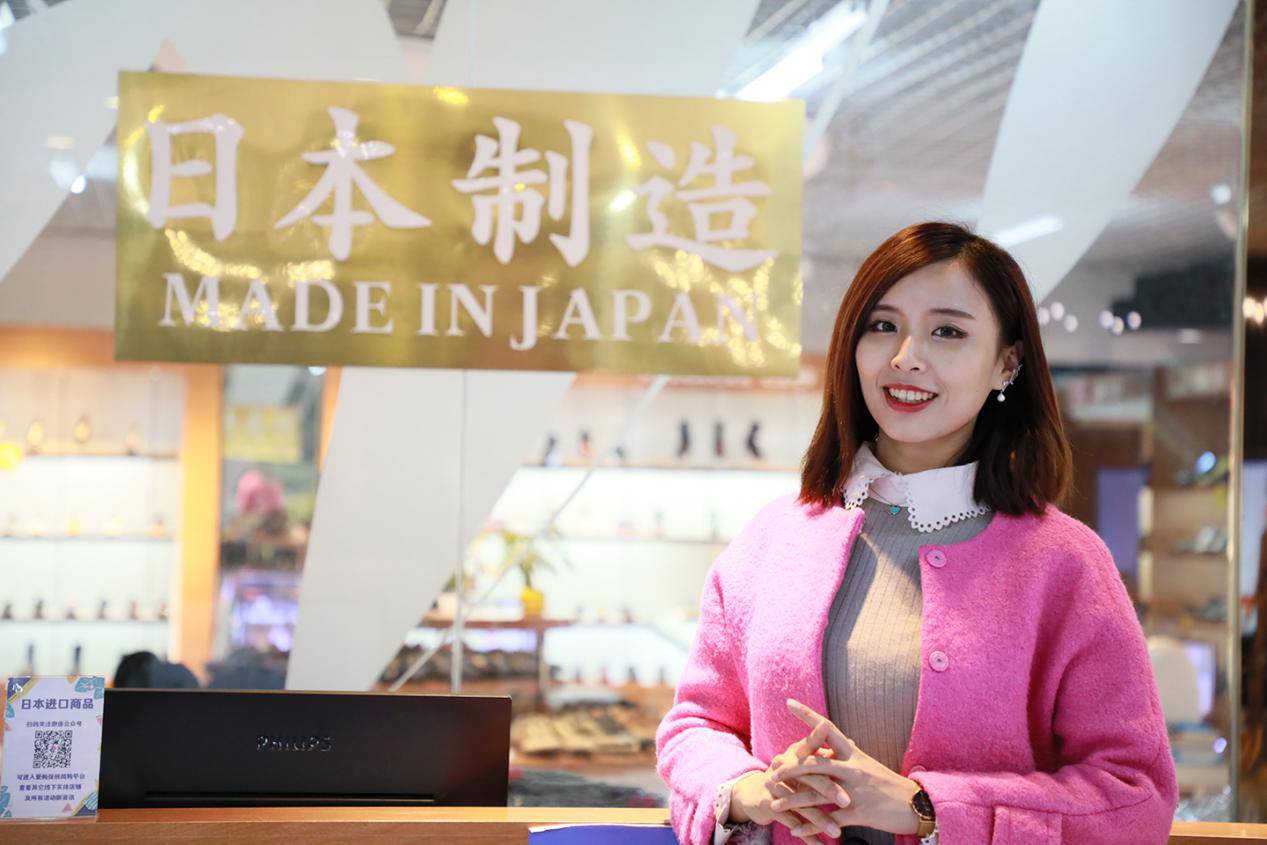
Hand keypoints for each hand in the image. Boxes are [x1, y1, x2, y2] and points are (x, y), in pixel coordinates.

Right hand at [728, 717, 851, 842]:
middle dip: (828, 790)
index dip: (817, 737)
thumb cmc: (788, 776)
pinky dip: (807, 835)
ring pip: (801, 804)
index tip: (833, 730)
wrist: (754, 793)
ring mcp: (775, 787)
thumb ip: (826, 754)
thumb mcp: (802, 761)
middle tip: (847, 801)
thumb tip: (851, 742)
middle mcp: (782, 767)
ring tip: (836, 832)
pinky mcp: (770, 806)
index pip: (809, 745)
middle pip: (808, 777)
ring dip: (820, 820)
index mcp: (794, 754)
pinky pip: (791, 822)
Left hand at [772, 699, 924, 835]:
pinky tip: (795, 830)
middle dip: (790, 767)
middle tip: (771, 770)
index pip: (827, 729)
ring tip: (773, 804)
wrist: (915, 805)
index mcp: (853, 753)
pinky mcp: (858, 813)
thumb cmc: (889, 784)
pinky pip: (828, 820)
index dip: (808, 716)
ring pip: (817, 794)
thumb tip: (840, 739)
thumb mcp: (869, 764)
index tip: (789, 702)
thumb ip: (850, 753)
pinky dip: (810, 826)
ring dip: (793, 800)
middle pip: (814, 763)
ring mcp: (854, 790)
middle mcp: (852, 768)